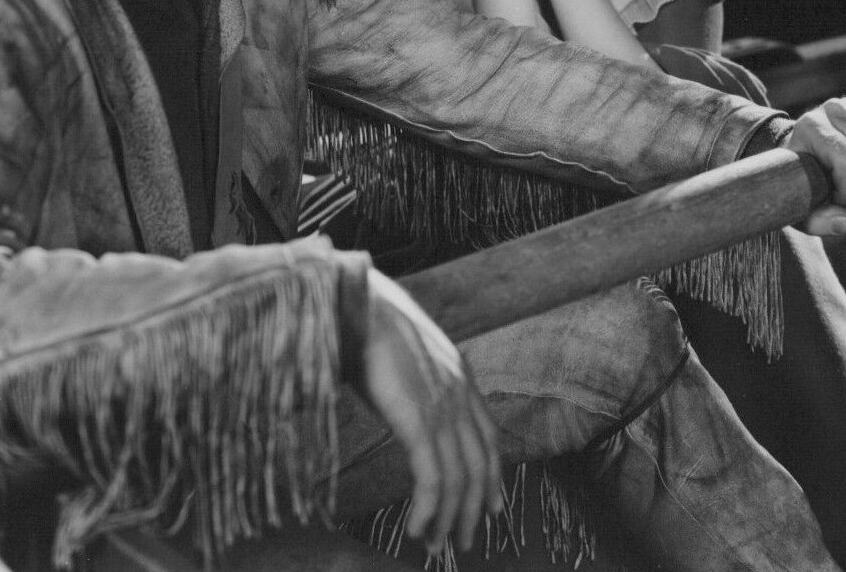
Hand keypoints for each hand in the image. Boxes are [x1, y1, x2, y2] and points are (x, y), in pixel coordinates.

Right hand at [360, 269, 501, 553]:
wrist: (352, 302)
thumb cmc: (366, 325)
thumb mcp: (405, 356)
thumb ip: (417, 381)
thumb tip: (408, 402)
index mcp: (459, 375)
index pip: (489, 437)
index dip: (493, 476)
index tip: (492, 507)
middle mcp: (459, 392)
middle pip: (480, 465)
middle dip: (474, 508)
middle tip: (464, 541)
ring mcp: (441, 405)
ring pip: (459, 479)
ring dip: (449, 518)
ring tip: (435, 544)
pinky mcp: (418, 418)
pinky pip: (433, 478)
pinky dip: (429, 510)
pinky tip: (417, 528)